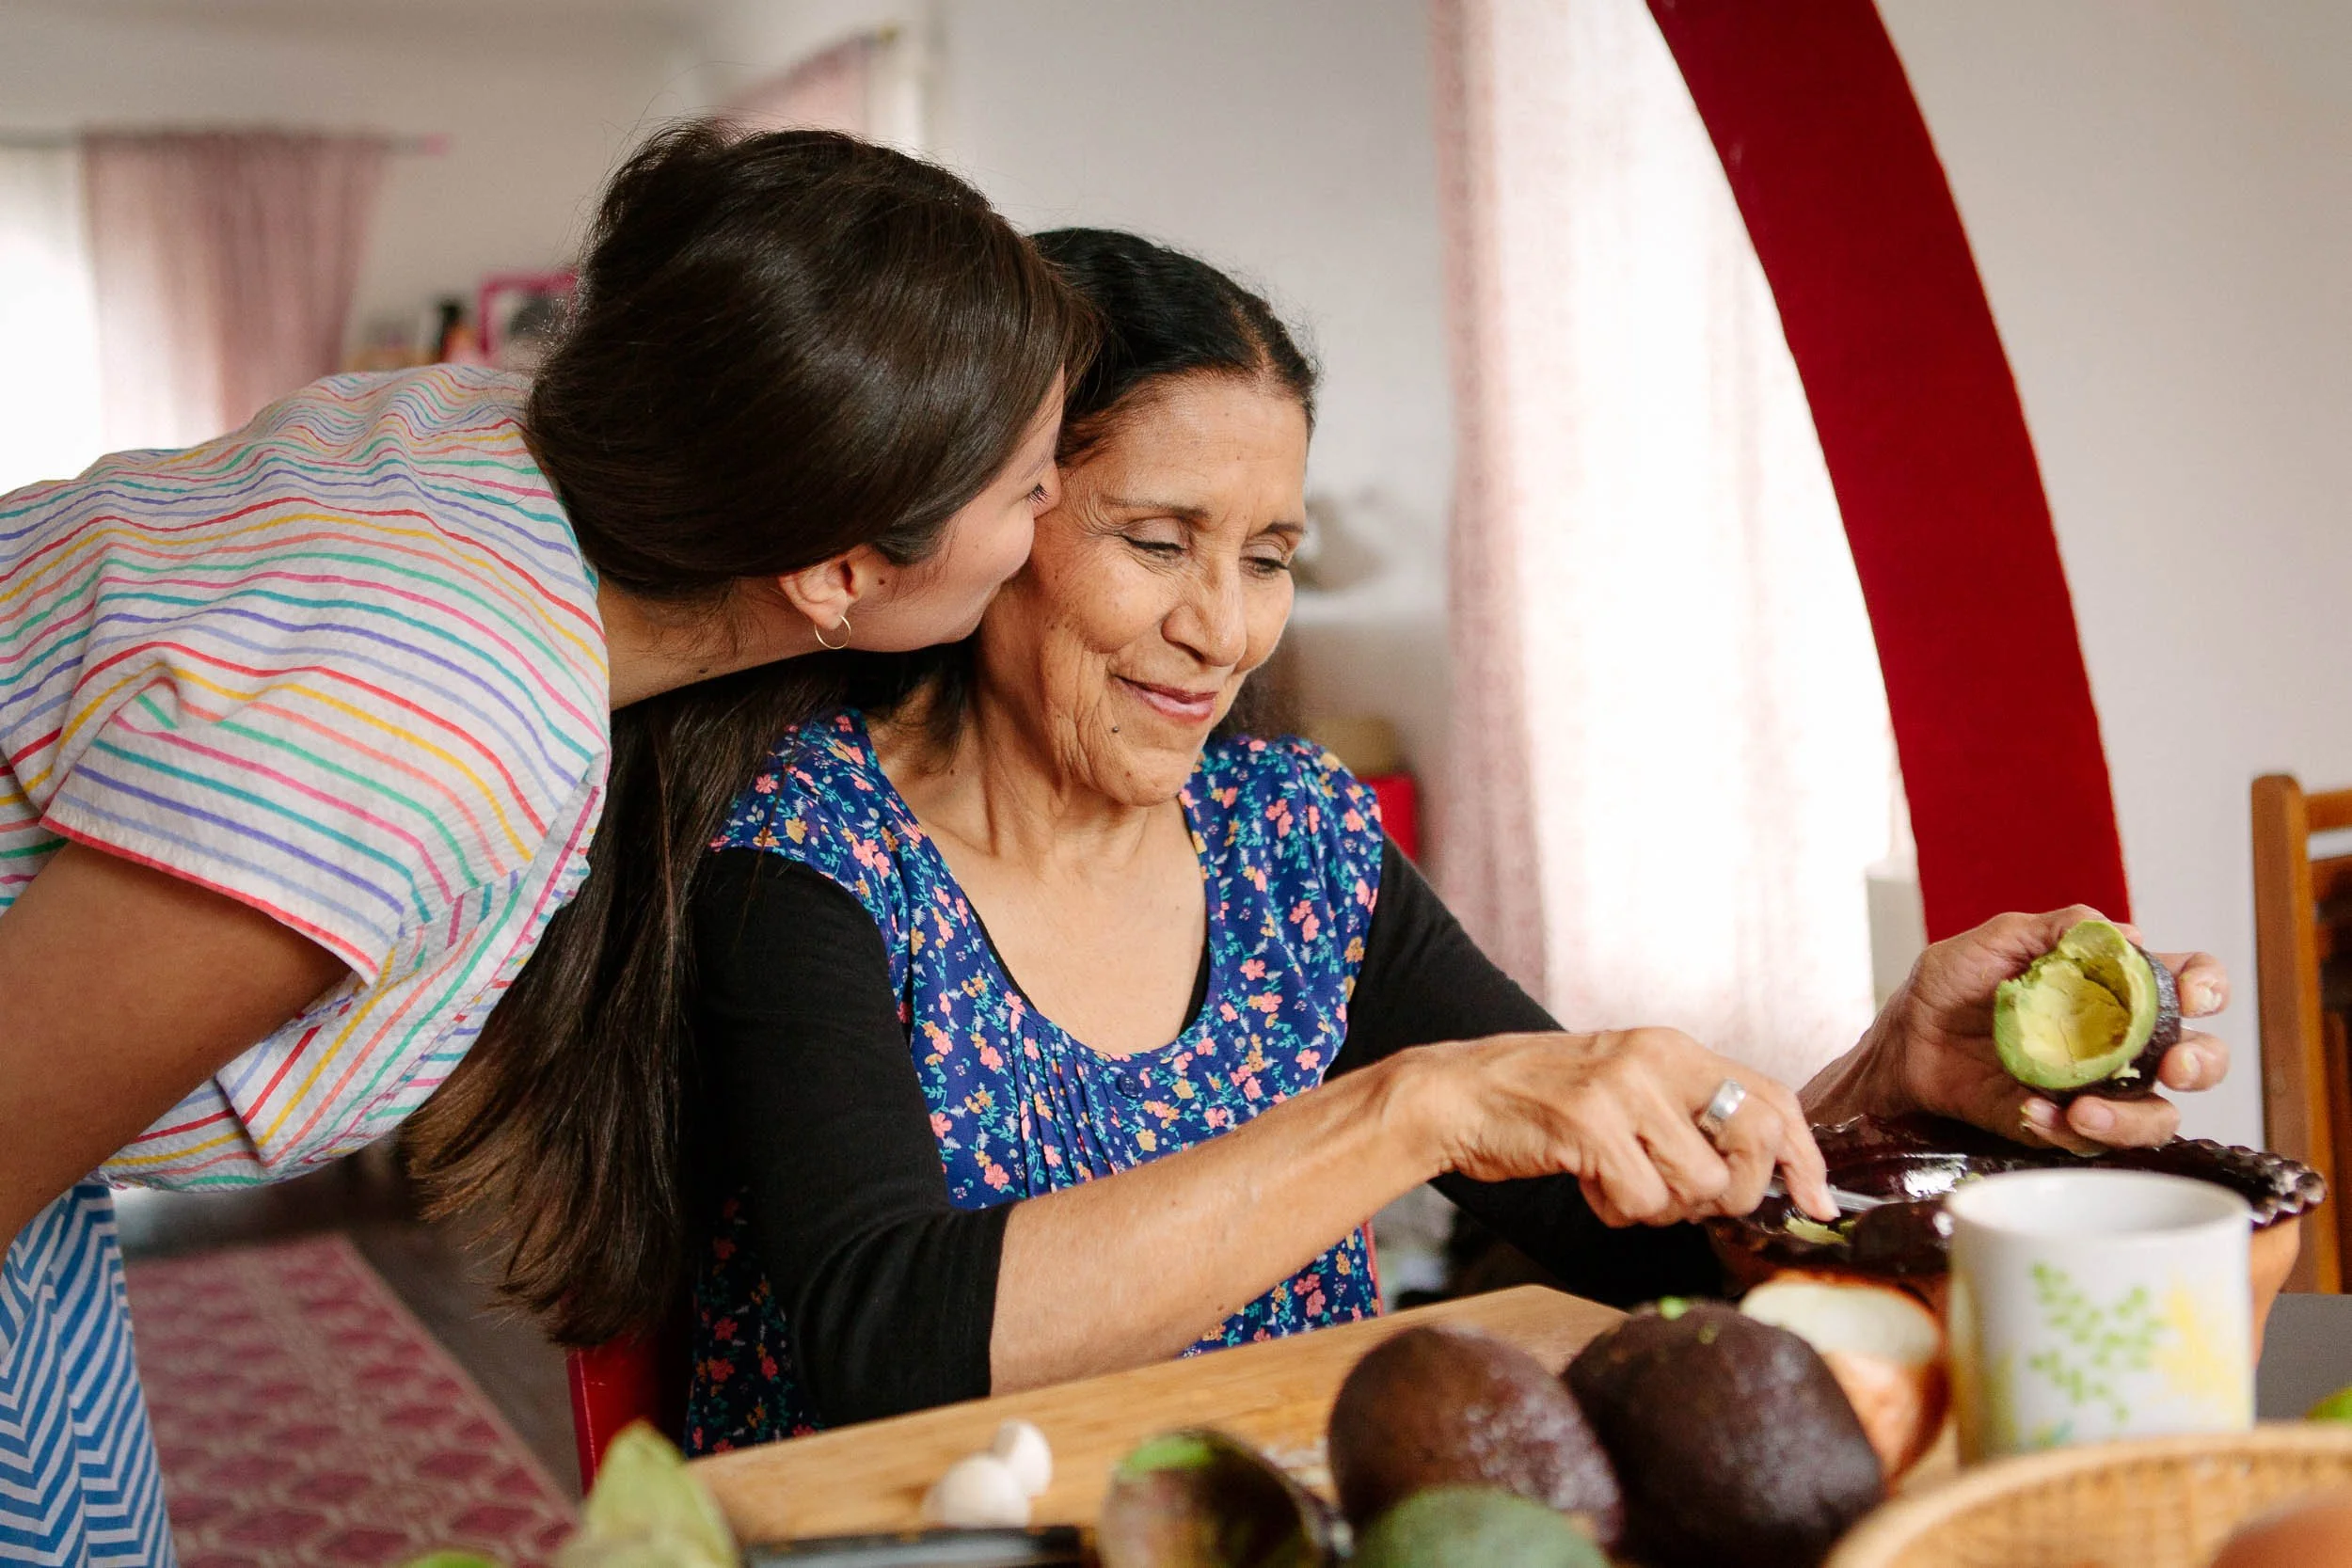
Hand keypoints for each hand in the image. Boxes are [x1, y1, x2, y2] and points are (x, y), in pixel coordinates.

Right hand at [1417, 1027, 1836, 1226]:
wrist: (1458, 1094)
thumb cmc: (1545, 1104)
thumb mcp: (1628, 1089)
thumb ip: (1688, 1115)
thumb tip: (1766, 1173)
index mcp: (1674, 1049)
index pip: (1772, 1097)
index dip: (1805, 1156)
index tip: (1817, 1202)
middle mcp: (1656, 1060)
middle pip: (1753, 1143)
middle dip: (1737, 1194)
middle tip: (1689, 1200)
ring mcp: (1623, 1090)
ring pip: (1701, 1184)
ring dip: (1664, 1207)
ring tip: (1620, 1185)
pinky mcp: (1589, 1125)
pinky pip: (1642, 1199)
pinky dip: (1617, 1210)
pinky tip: (1588, 1185)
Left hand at [1831, 904, 2229, 1152]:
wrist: (1905, 1041)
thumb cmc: (1952, 986)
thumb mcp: (1994, 942)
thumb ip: (2053, 930)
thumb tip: (2122, 934)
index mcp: (2116, 988)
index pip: (2188, 982)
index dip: (2206, 987)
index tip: (2192, 995)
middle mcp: (2122, 1042)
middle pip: (2200, 1057)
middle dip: (2200, 1063)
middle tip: (2172, 1065)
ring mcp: (2099, 1088)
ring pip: (2157, 1116)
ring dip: (2133, 1117)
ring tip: (2085, 1111)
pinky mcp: (2063, 1125)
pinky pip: (2086, 1141)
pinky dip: (2063, 1130)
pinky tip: (2030, 1110)